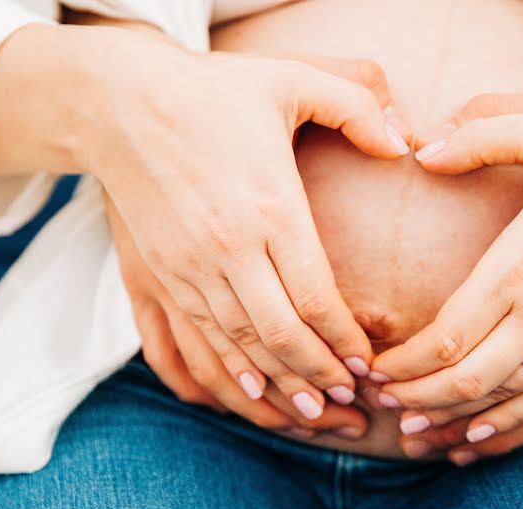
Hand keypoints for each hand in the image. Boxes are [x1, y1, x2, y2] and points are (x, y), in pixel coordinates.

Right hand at [87, 29, 410, 421]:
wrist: (117, 103)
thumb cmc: (210, 91)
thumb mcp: (290, 79)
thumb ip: (357, 105)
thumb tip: (405, 143)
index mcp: (269, 208)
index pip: (316, 299)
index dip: (346, 341)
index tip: (369, 365)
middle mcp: (228, 250)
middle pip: (282, 337)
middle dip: (320, 378)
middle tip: (352, 405)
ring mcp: (187, 269)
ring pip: (238, 349)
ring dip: (277, 388)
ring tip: (311, 417)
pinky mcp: (156, 277)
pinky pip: (191, 344)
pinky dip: (222, 375)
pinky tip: (245, 394)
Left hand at [371, 111, 522, 444]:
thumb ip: (481, 136)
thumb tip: (421, 150)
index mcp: (520, 268)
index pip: (445, 338)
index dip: (402, 365)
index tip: (372, 370)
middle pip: (464, 382)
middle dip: (415, 401)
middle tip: (379, 407)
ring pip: (503, 405)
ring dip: (452, 424)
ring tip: (414, 437)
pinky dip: (509, 431)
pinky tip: (478, 440)